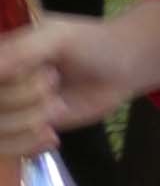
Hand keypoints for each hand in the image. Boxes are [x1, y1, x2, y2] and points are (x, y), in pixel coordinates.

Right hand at [0, 4, 159, 166]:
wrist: (121, 67)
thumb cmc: (89, 44)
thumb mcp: (57, 37)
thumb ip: (21, 52)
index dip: (9, 86)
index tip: (40, 72)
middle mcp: (0, 83)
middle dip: (23, 96)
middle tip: (54, 80)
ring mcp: (9, 108)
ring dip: (29, 121)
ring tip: (59, 105)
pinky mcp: (25, 130)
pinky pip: (9, 148)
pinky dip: (29, 145)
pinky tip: (52, 135)